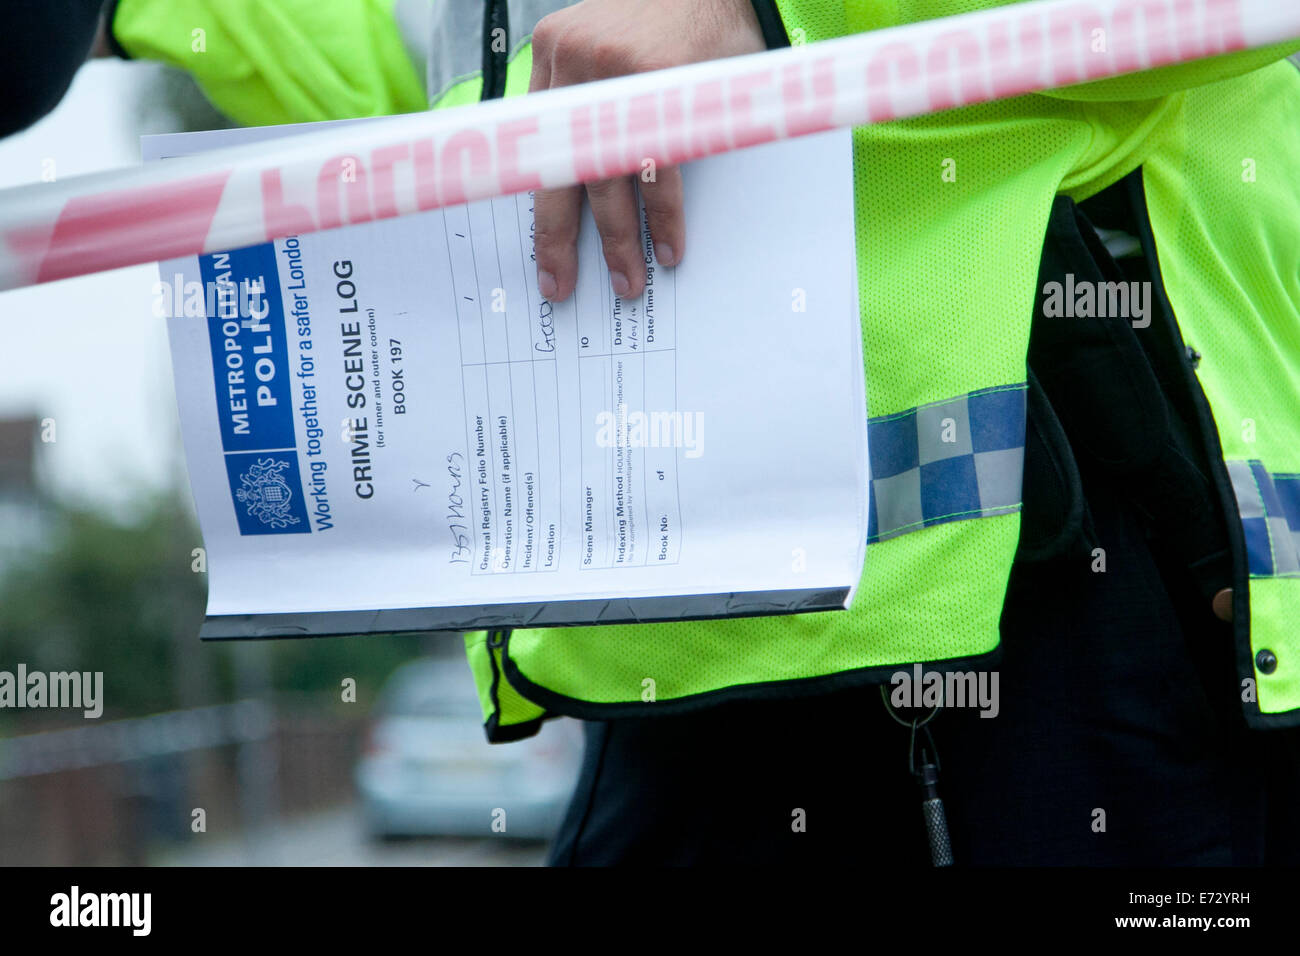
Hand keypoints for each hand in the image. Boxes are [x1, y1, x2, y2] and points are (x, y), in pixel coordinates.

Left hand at [529, 0, 764, 300]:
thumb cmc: (675, 18)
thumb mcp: (614, 42)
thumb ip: (592, 95)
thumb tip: (584, 175)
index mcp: (553, 52)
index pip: (535, 145)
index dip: (536, 200)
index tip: (536, 248)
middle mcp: (573, 63)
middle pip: (558, 172)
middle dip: (557, 239)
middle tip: (557, 286)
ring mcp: (614, 77)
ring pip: (606, 181)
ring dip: (619, 241)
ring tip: (627, 282)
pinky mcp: (658, 89)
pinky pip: (657, 171)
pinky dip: (665, 217)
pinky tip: (668, 249)